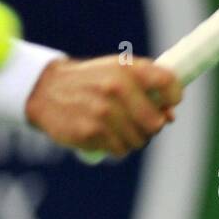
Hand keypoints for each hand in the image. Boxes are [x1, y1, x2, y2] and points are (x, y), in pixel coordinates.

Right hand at [25, 56, 181, 157]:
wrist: (46, 89)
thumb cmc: (90, 81)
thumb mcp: (117, 71)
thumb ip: (146, 87)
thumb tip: (170, 116)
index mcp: (127, 68)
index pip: (169, 83)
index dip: (173, 97)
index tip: (168, 103)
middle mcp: (117, 88)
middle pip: (156, 123)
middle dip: (150, 126)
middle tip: (137, 121)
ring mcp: (103, 111)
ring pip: (139, 140)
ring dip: (132, 138)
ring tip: (116, 126)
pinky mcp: (91, 132)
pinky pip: (120, 150)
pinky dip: (115, 146)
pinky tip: (102, 133)